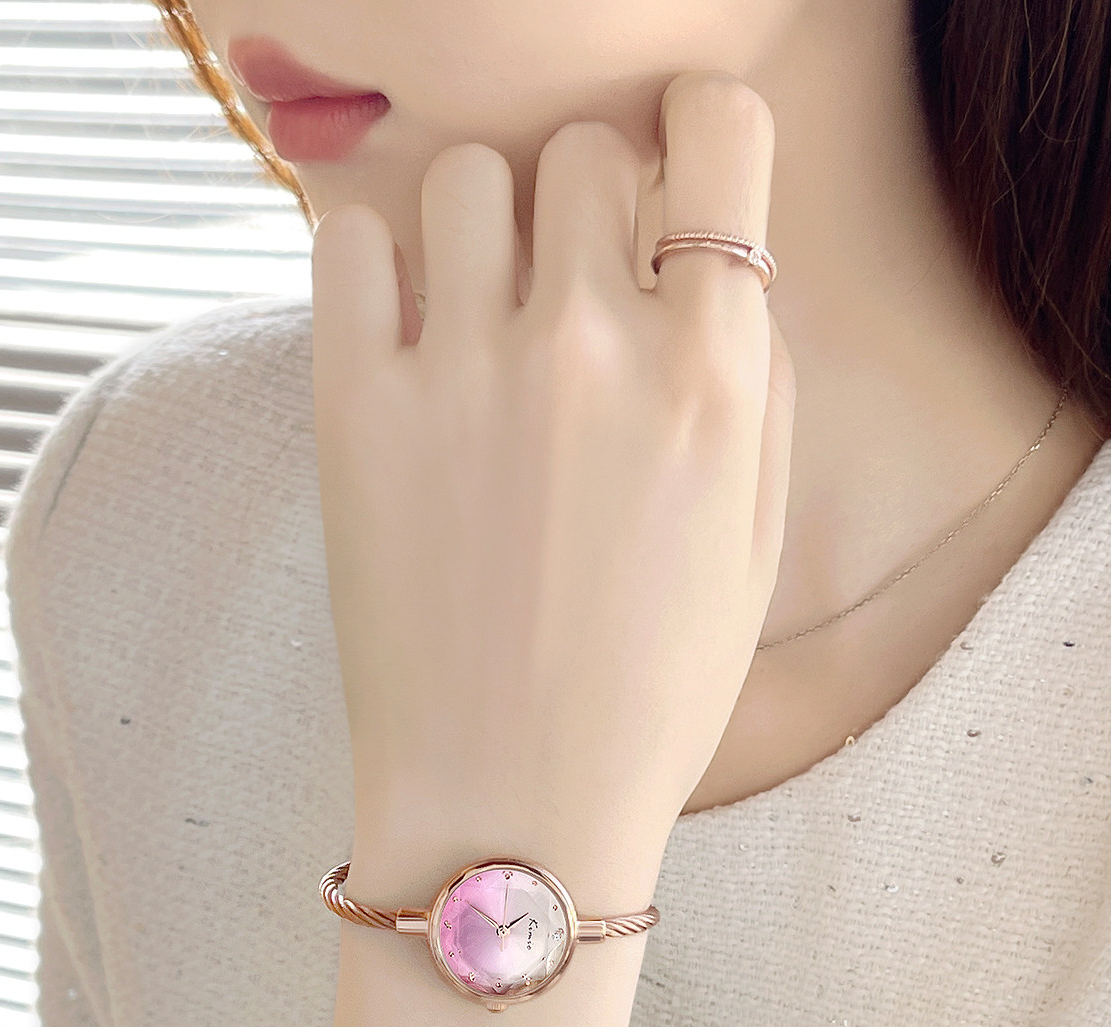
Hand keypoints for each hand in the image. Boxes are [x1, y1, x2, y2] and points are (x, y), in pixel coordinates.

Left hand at [311, 72, 794, 912]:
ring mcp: (465, 373)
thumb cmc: (646, 695)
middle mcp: (593, 348)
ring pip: (469, 174)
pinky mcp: (356, 408)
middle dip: (589, 204)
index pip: (718, 131)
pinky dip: (377, 261)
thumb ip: (754, 379)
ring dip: (484, 228)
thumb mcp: (757, 546)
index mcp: (713, 379)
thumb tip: (720, 255)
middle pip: (584, 150)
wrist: (513, 811)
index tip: (673, 177)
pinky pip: (353, 238)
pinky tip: (404, 331)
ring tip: (481, 320)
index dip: (697, 137)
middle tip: (571, 294)